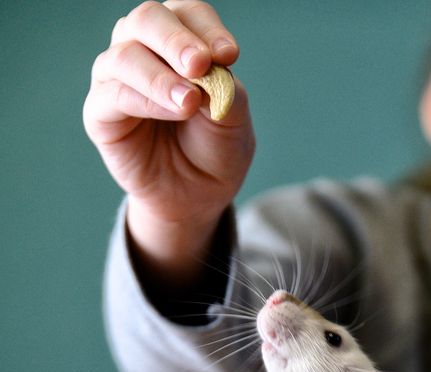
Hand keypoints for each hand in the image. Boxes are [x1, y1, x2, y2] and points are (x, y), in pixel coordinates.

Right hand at [83, 1, 254, 281]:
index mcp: (178, 41)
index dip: (207, 28)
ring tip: (190, 101)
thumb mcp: (233, 118)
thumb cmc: (215, 150)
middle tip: (201, 64)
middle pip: (148, 19)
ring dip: (161, 76)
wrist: (198, 197)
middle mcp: (142, 49)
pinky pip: (114, 94)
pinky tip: (173, 112)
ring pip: (126, 55)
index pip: (187, 14)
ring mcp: (116, 78)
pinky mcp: (100, 112)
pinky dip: (146, 99)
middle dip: (177, 40)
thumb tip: (203, 68)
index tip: (230, 55)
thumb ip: (223, 88)